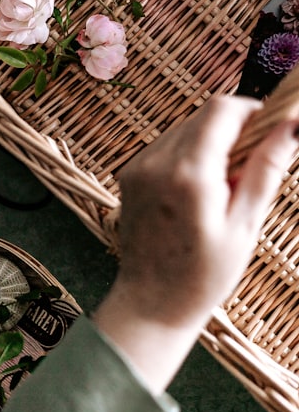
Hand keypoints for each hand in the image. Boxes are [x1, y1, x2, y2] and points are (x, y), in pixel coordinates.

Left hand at [94, 95, 298, 392]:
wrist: (151, 302)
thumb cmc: (203, 274)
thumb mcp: (245, 224)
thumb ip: (267, 169)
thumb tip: (293, 125)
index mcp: (187, 174)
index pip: (221, 109)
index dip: (253, 110)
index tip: (274, 127)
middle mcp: (155, 163)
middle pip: (203, 114)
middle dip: (235, 128)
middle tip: (253, 166)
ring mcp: (137, 167)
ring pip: (184, 128)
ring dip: (212, 141)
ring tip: (226, 187)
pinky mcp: (129, 174)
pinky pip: (166, 146)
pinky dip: (189, 154)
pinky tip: (201, 190)